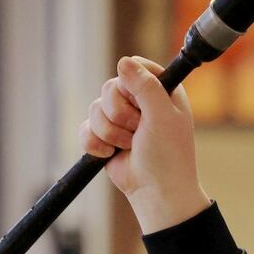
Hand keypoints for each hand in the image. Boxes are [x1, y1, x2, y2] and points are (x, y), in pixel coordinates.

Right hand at [80, 56, 209, 233]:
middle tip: (140, 131)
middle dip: (120, 115)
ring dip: (111, 133)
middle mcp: (140, 100)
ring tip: (130, 146)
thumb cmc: (168, 156)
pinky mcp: (104, 135)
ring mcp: (121, 118)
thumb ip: (146, 88)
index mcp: (161, 90)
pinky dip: (96, 144)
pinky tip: (112, 154)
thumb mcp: (162, 117)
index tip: (141, 104)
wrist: (155, 192)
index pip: (135, 66)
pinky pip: (85, 128)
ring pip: (95, 108)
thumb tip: (123, 61)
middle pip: (110, 87)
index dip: (131, 84)